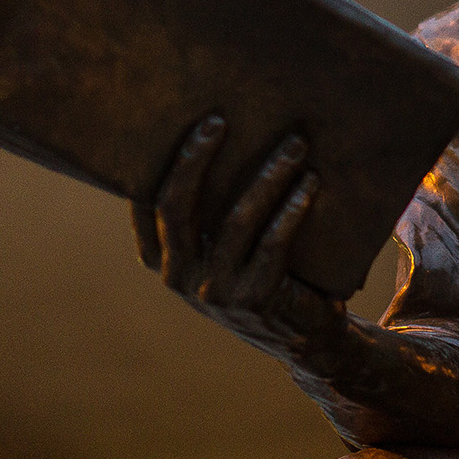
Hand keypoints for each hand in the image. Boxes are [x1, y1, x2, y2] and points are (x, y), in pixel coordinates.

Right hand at [132, 116, 347, 358]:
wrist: (303, 337)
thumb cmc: (259, 275)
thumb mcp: (221, 250)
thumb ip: (208, 213)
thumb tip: (214, 135)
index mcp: (164, 261)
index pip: (148, 205)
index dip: (166, 163)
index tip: (195, 120)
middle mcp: (180, 278)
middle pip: (177, 207)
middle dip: (195, 159)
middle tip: (220, 120)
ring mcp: (215, 292)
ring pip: (236, 220)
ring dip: (268, 175)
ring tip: (295, 144)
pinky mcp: (255, 299)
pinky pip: (274, 244)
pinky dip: (293, 209)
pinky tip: (310, 184)